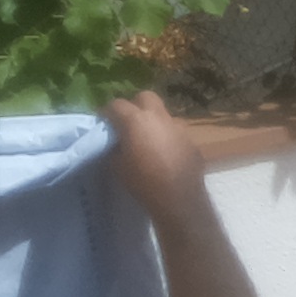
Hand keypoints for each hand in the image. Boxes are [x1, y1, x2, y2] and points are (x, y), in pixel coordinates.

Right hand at [99, 91, 208, 222]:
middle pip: (145, 98)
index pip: (116, 104)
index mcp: (137, 119)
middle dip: (134, 106)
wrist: (178, 198)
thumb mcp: (116, 165)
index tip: (103, 124)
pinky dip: (168, 137)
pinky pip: (176, 132)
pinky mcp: (191, 140)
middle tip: (127, 124)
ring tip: (148, 141)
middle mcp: (160, 117)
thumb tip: (115, 142)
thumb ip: (113, 147)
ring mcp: (179, 127)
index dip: (107, 113)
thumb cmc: (142, 181)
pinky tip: (165, 154)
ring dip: (154, 122)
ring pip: (163, 115)